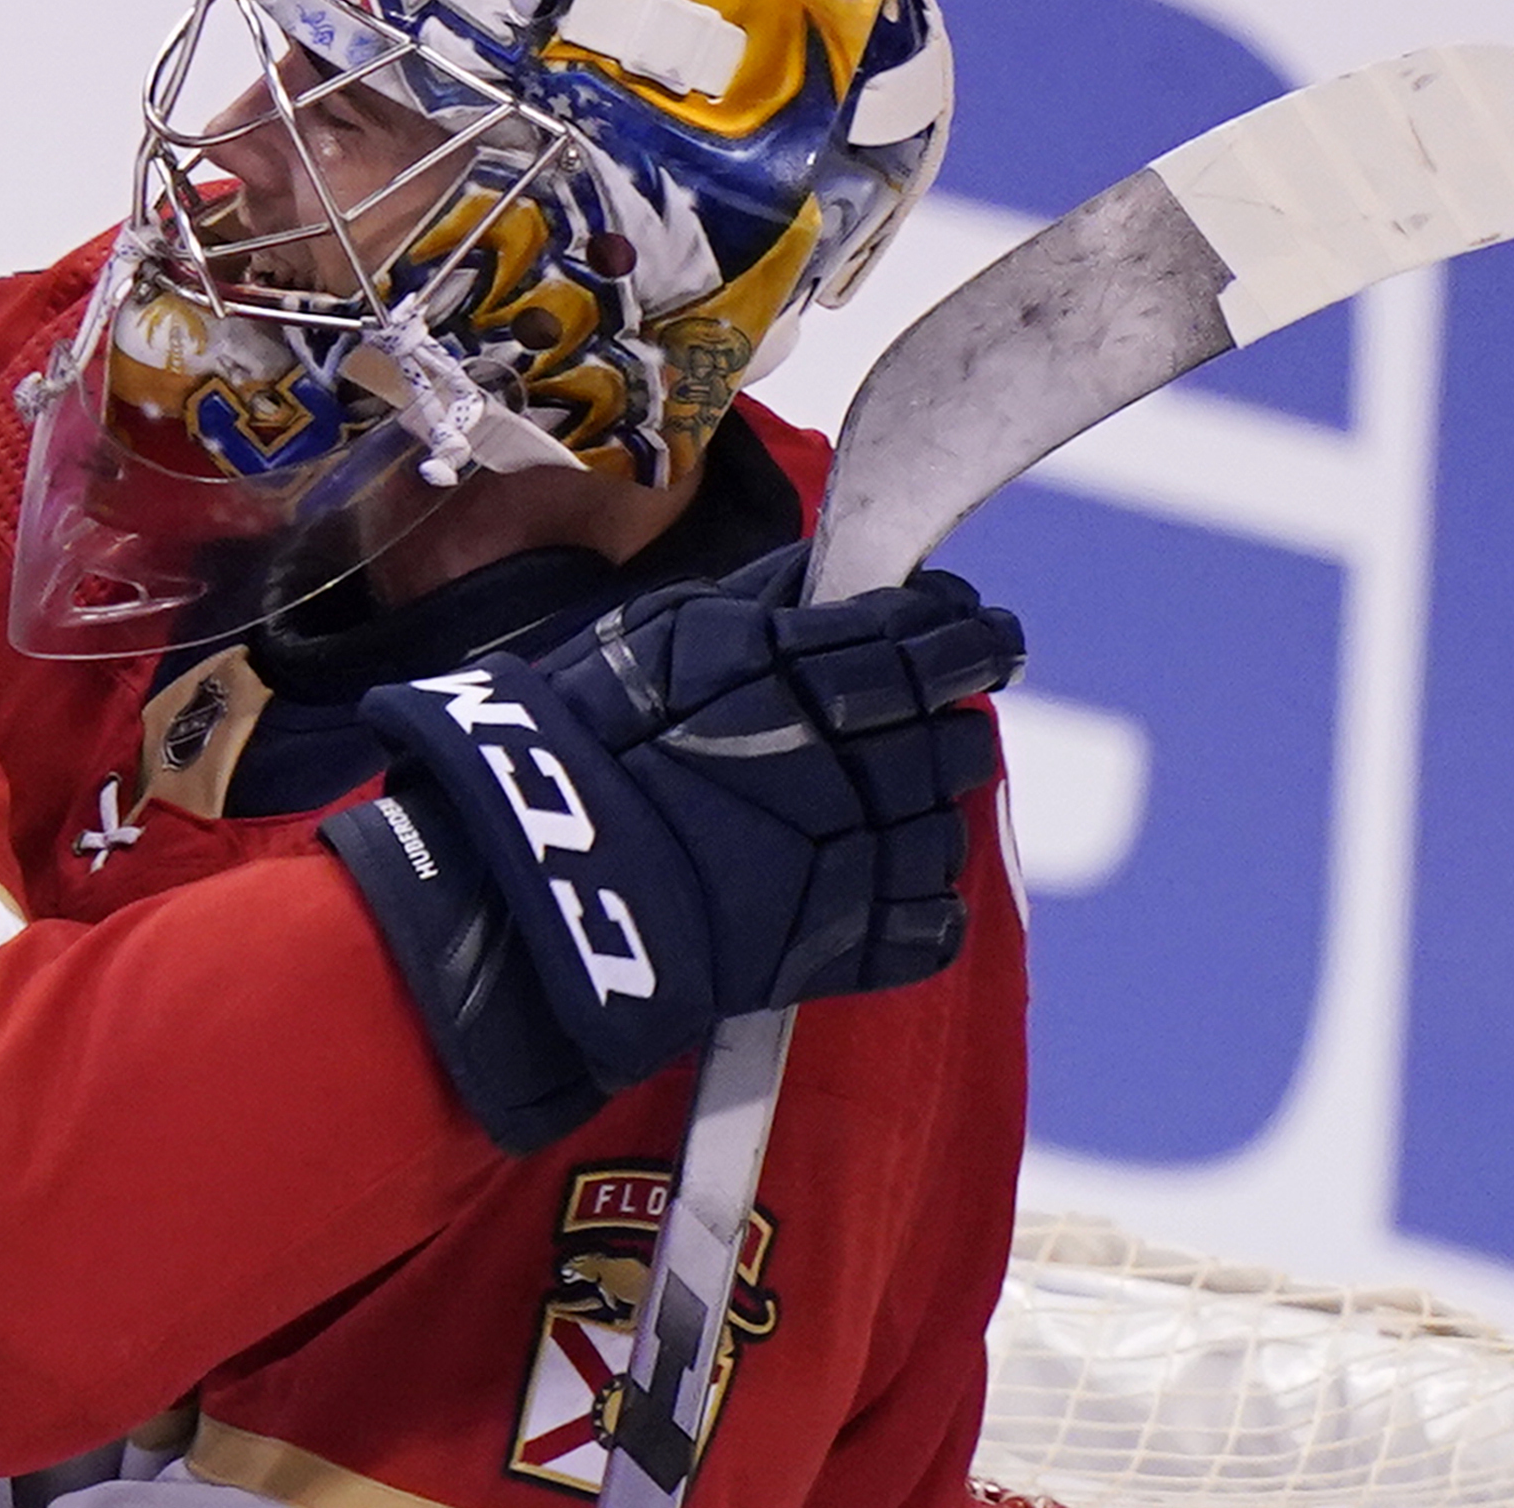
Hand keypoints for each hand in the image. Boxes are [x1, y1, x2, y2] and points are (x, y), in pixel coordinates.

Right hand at [327, 543, 1020, 1115]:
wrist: (536, 882)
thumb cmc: (582, 742)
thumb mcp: (661, 637)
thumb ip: (761, 600)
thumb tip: (831, 565)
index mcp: (806, 673)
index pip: (930, 637)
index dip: (965, 630)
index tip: (976, 627)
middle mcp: (849, 762)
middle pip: (957, 735)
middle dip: (947, 721)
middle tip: (926, 716)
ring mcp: (854, 862)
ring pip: (947, 829)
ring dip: (926, 811)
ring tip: (878, 805)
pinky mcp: (842, 948)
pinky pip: (933, 925)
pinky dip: (919, 904)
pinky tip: (874, 881)